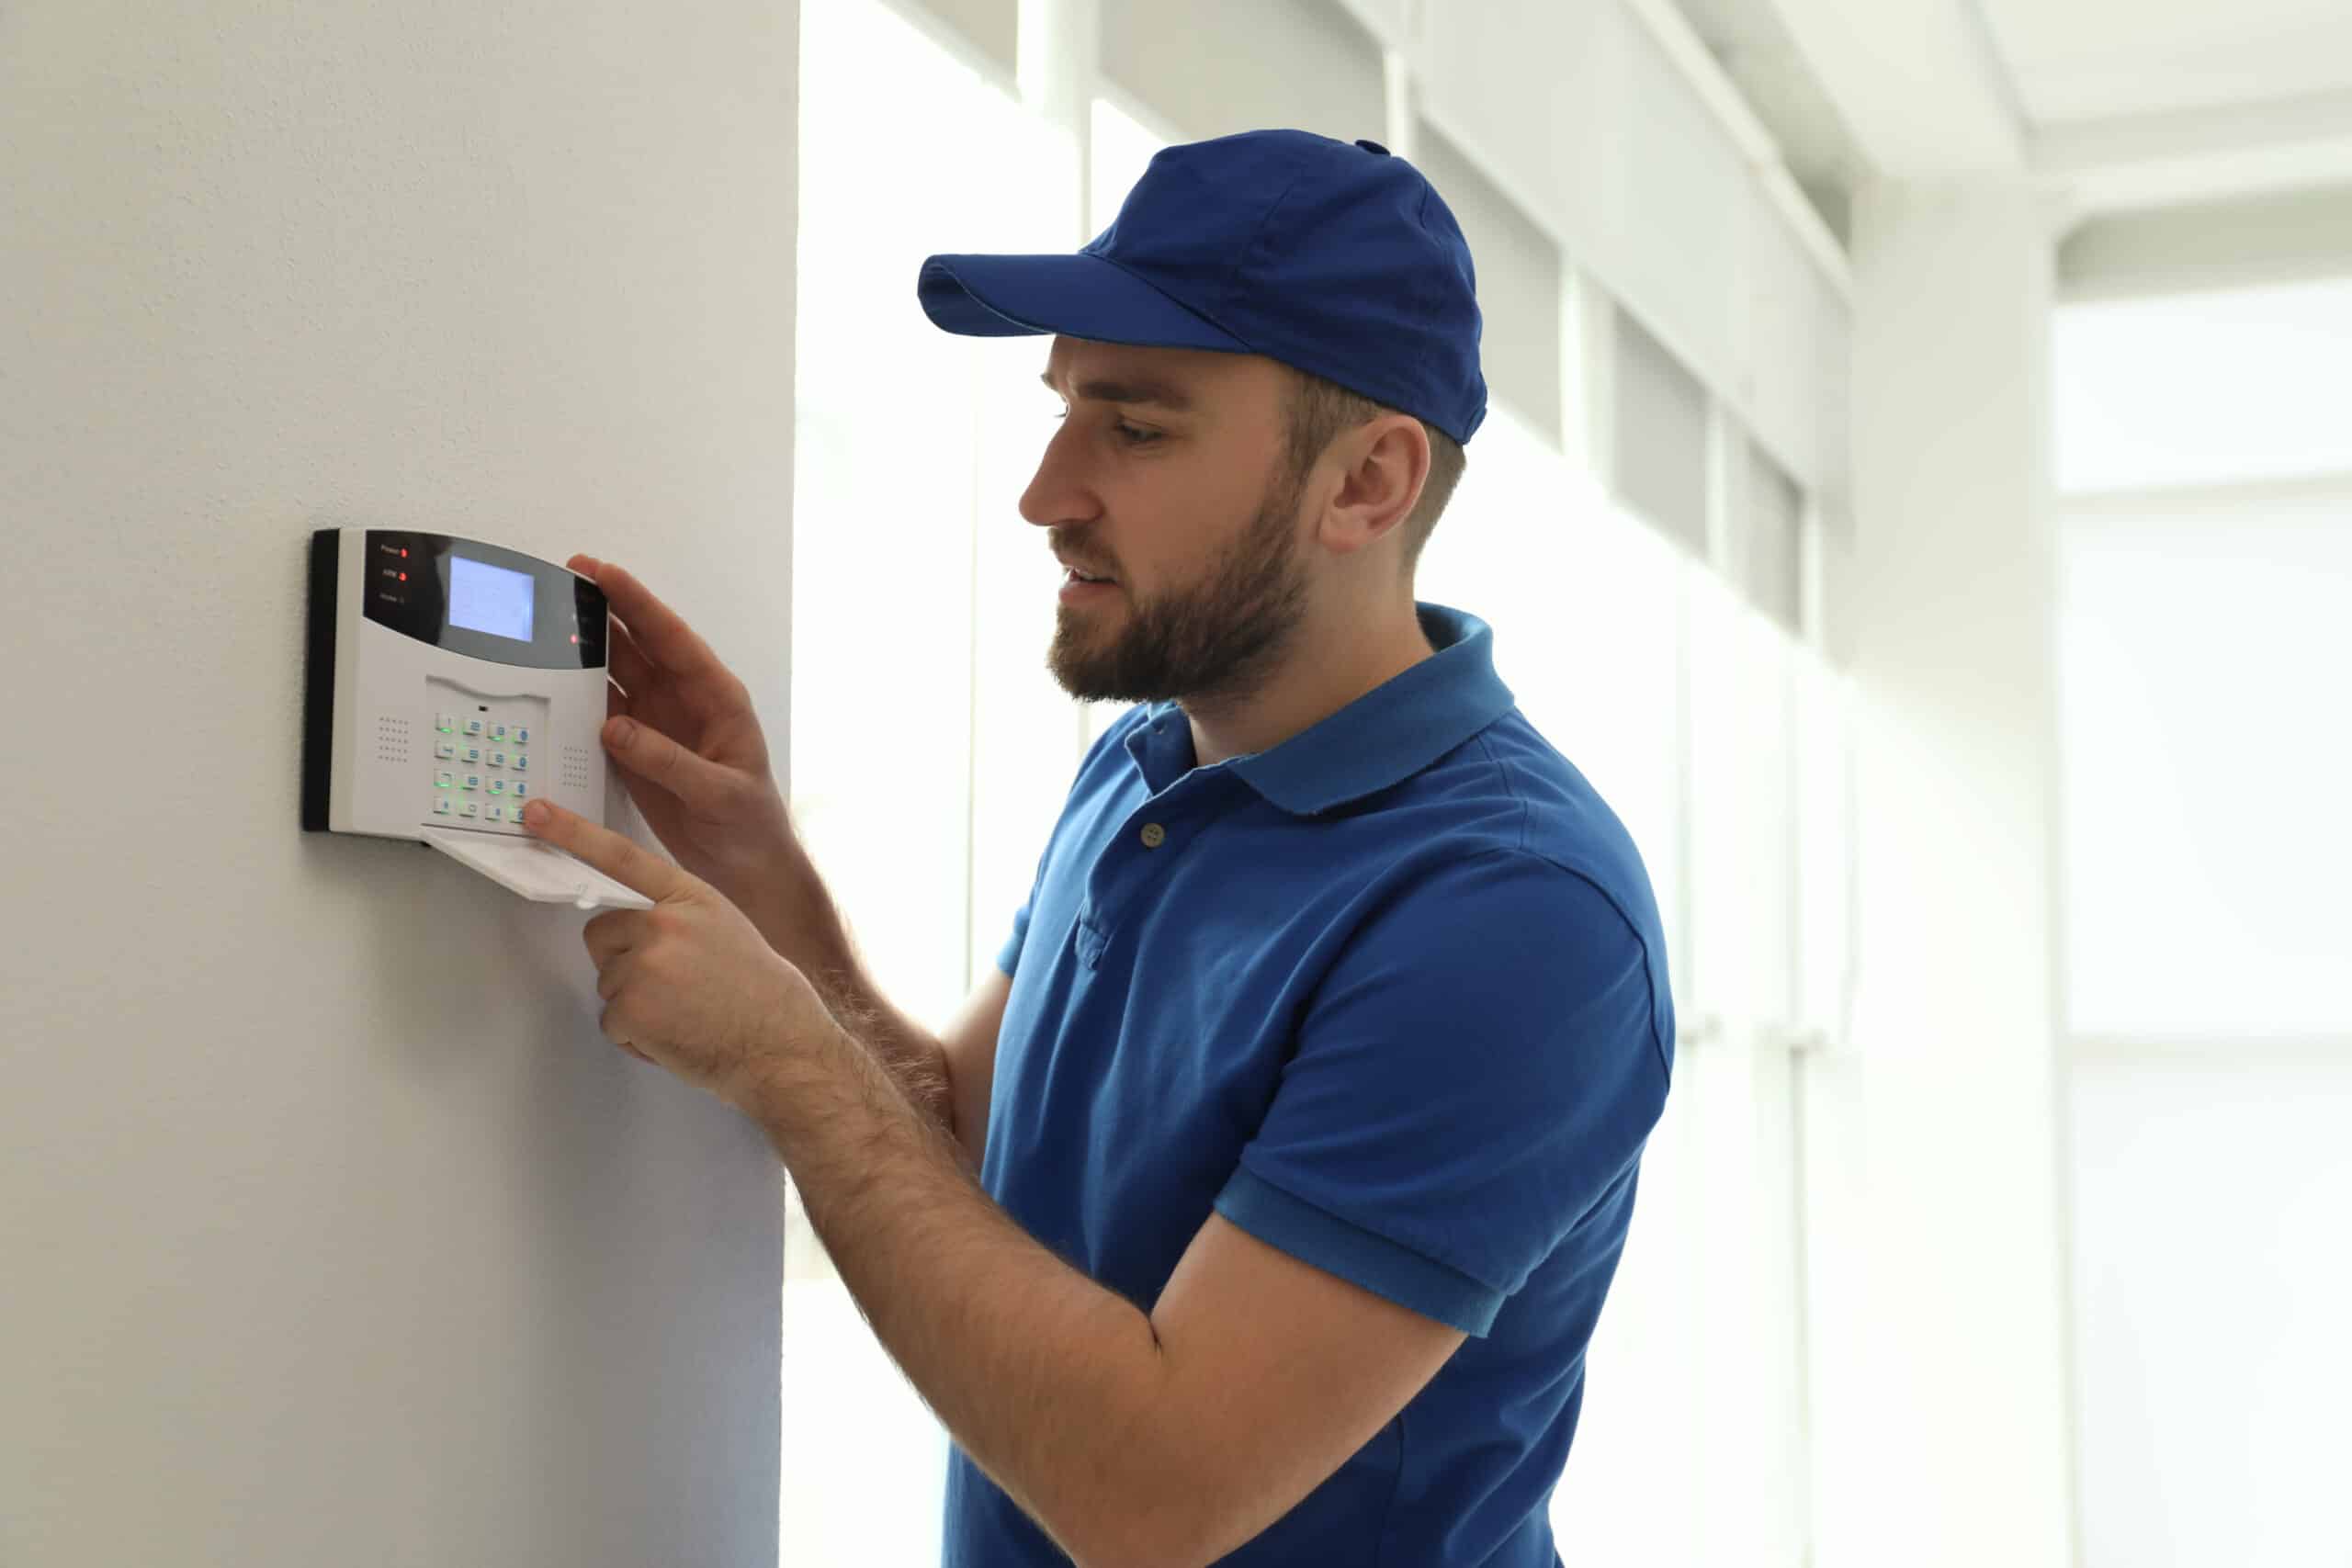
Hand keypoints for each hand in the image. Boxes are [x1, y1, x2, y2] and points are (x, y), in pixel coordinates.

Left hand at [519, 795, 833, 1116]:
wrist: (785, 1046)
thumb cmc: (763, 995)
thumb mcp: (726, 929)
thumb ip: (680, 916)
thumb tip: (642, 928)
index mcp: (691, 897)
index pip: (622, 856)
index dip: (573, 833)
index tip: (536, 814)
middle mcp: (665, 923)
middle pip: (601, 933)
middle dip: (621, 960)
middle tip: (671, 986)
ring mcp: (646, 965)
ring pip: (608, 982)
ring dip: (636, 1005)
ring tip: (686, 1014)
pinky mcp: (633, 1008)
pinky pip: (613, 1022)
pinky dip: (638, 1038)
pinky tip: (678, 1036)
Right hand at [567, 555, 797, 913]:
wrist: (746, 868)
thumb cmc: (750, 824)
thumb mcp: (719, 793)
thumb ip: (670, 761)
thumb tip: (616, 727)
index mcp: (717, 697)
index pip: (672, 639)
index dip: (637, 603)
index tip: (603, 572)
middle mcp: (685, 701)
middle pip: (639, 644)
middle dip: (606, 609)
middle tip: (568, 576)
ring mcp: (658, 723)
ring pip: (618, 672)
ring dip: (587, 649)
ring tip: (549, 621)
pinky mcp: (636, 749)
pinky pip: (602, 712)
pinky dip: (578, 696)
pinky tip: (553, 681)